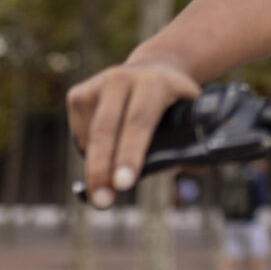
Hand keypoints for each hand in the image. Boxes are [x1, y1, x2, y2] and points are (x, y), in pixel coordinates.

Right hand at [66, 59, 199, 208]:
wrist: (153, 67)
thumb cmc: (175, 101)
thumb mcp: (191, 112)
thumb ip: (192, 141)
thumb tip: (190, 167)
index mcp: (154, 82)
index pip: (140, 122)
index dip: (131, 154)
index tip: (124, 183)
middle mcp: (122, 79)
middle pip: (106, 131)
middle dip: (102, 170)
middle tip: (103, 202)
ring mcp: (97, 85)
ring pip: (91, 139)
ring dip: (97, 169)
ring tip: (106, 188)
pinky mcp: (78, 94)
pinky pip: (81, 135)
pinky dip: (91, 151)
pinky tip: (108, 146)